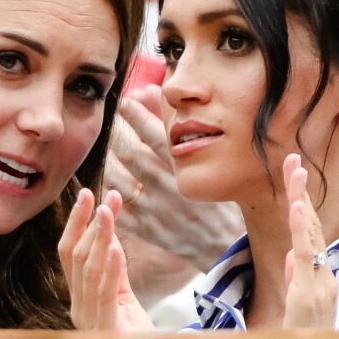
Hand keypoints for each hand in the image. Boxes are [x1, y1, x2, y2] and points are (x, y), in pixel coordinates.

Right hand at [58, 188, 154, 331]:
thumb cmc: (132, 331)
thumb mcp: (121, 292)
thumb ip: (114, 265)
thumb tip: (109, 231)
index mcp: (79, 297)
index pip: (69, 253)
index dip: (76, 223)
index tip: (86, 194)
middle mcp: (78, 307)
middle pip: (76, 258)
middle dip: (87, 224)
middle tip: (100, 197)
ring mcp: (90, 320)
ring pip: (88, 271)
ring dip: (98, 238)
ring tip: (107, 211)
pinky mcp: (107, 330)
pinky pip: (106, 294)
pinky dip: (110, 268)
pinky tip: (114, 247)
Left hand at [104, 84, 244, 272]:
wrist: (228, 243)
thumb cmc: (222, 194)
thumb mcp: (211, 160)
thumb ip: (181, 127)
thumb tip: (157, 95)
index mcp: (188, 170)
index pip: (154, 134)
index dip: (136, 114)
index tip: (126, 101)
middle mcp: (169, 189)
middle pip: (131, 153)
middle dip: (118, 131)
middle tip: (114, 120)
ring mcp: (156, 211)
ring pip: (118, 179)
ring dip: (110, 159)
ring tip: (111, 148)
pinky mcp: (148, 229)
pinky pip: (119, 208)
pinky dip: (110, 192)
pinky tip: (112, 179)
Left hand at [282, 154, 336, 328]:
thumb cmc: (308, 336)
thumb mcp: (301, 302)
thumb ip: (298, 276)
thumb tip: (291, 254)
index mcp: (318, 271)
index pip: (309, 229)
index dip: (301, 200)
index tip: (293, 172)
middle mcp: (323, 272)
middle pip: (311, 223)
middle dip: (300, 189)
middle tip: (293, 158)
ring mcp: (320, 281)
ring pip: (311, 234)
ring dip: (302, 199)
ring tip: (296, 170)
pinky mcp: (312, 292)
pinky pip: (307, 256)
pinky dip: (303, 229)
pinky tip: (299, 206)